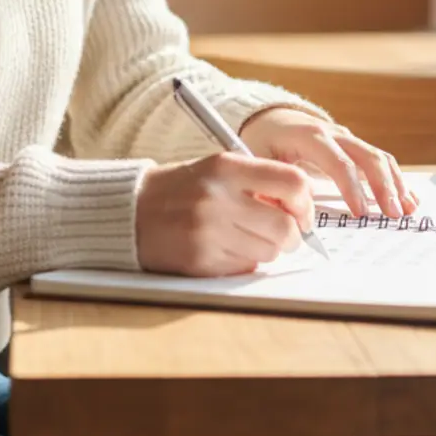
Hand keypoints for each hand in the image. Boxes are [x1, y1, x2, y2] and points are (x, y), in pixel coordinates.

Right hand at [136, 152, 314, 276]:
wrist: (130, 210)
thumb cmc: (180, 189)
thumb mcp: (216, 169)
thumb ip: (257, 182)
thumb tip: (301, 208)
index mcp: (226, 167)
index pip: (292, 183)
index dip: (305, 203)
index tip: (301, 212)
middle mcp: (219, 197)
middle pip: (285, 227)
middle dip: (290, 236)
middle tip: (281, 234)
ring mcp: (209, 231)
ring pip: (269, 252)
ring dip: (265, 249)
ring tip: (244, 238)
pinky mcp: (200, 260)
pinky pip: (244, 267)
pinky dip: (243, 262)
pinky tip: (223, 249)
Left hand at [239, 107, 416, 220]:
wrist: (270, 118)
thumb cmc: (263, 141)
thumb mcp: (257, 159)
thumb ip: (271, 185)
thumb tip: (286, 217)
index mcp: (309, 136)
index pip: (338, 162)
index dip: (352, 188)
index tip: (360, 214)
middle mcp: (334, 133)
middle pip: (367, 156)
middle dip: (383, 187)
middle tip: (393, 214)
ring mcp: (347, 138)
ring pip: (379, 157)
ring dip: (396, 183)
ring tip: (408, 209)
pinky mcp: (354, 146)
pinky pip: (380, 160)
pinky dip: (396, 179)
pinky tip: (408, 198)